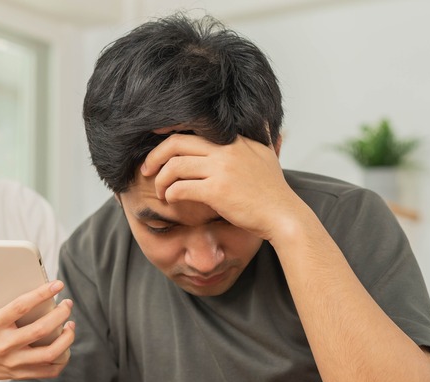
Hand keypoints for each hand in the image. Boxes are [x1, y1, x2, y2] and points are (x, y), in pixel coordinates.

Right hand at [0, 262, 75, 381]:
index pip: (21, 306)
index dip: (42, 294)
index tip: (58, 284)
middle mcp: (4, 345)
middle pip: (40, 330)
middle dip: (60, 314)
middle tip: (68, 303)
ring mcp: (13, 362)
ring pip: (49, 353)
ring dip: (66, 338)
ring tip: (71, 324)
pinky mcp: (20, 373)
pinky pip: (49, 370)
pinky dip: (62, 358)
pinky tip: (65, 344)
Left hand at [140, 132, 305, 240]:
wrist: (283, 215)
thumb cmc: (273, 190)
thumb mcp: (268, 154)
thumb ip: (262, 134)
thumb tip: (263, 118)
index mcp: (233, 140)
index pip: (192, 128)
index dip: (167, 133)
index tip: (154, 143)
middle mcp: (226, 150)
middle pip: (176, 144)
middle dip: (154, 157)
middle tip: (146, 170)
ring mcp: (221, 170)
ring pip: (175, 166)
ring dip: (161, 180)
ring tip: (160, 191)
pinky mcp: (217, 191)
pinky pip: (181, 187)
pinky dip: (170, 194)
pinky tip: (170, 200)